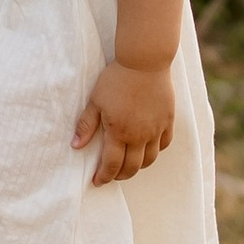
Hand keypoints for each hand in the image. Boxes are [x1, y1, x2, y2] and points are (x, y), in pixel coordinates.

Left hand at [74, 59, 174, 183]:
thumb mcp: (95, 101)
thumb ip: (86, 125)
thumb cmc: (116, 79)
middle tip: (112, 175)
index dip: (104, 176)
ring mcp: (156, 129)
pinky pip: (164, 144)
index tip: (97, 181)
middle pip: (132, 167)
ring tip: (129, 165)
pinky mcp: (168, 121)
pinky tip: (147, 149)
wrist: (144, 62)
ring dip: (138, 167)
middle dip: (120, 175)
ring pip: (150, 159)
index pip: (112, 165)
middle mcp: (140, 136)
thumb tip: (76, 146)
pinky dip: (155, 151)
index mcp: (119, 132)